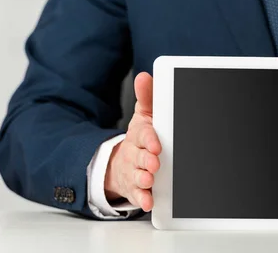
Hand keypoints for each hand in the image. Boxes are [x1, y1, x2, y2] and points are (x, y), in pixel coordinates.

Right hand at [104, 72, 161, 211]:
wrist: (121, 163)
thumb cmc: (140, 138)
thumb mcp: (143, 116)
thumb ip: (147, 97)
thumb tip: (145, 76)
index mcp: (139, 135)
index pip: (144, 135)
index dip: (149, 140)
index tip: (156, 144)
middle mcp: (134, 153)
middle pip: (140, 156)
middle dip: (146, 160)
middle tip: (154, 163)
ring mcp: (133, 171)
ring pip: (138, 175)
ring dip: (144, 178)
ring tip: (150, 180)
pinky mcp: (134, 187)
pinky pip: (137, 194)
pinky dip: (142, 198)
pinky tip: (149, 201)